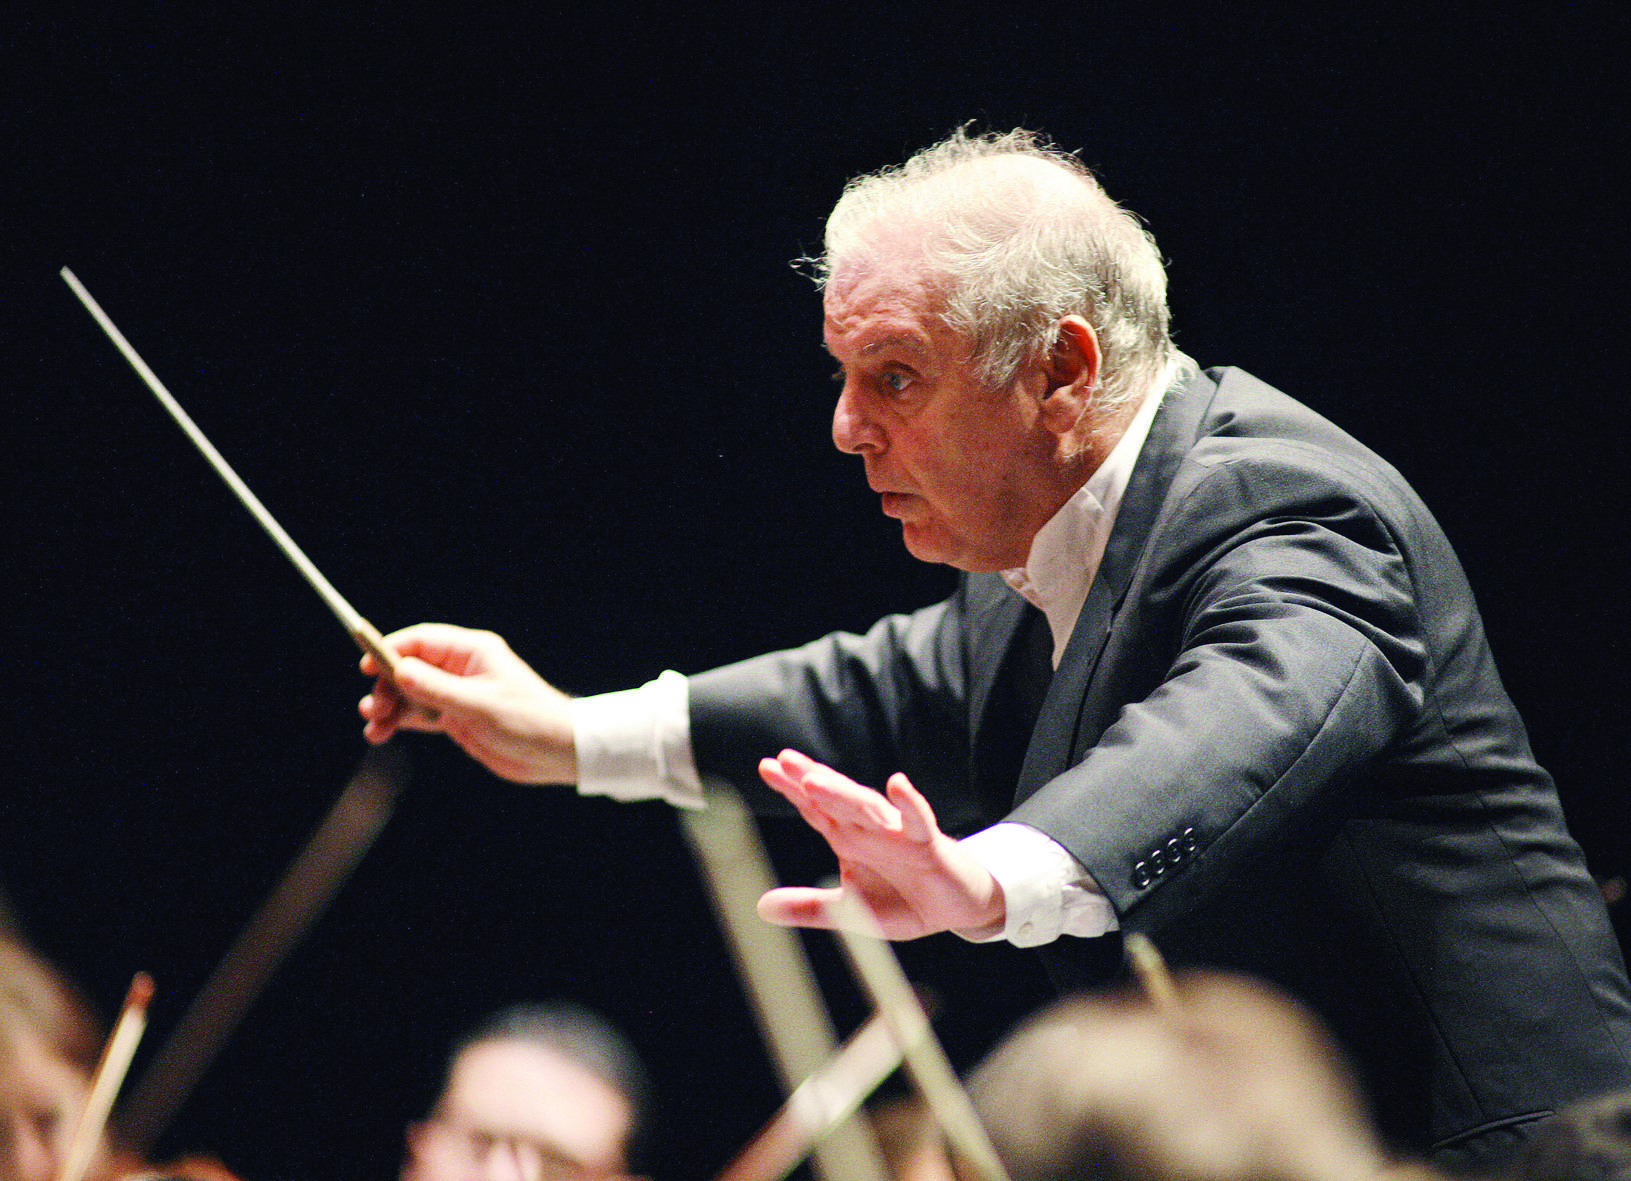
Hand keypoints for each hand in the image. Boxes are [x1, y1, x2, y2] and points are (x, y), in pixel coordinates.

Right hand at [358, 623, 576, 783]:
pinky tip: (382, 733)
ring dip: (389, 707)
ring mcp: (457, 694)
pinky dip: (400, 722)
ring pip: (410, 694)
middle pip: (410, 668)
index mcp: (473, 652)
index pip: (422, 641)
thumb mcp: (479, 705)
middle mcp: (462, 669)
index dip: (391, 650)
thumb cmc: (528, 720)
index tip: (366, 666)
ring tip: (373, 725)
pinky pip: (419, 715)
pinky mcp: (456, 718)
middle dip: (386, 685)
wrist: (556, 752)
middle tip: (373, 708)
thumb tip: (399, 671)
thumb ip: (437, 689)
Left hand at [755, 750, 1004, 939]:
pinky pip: (918, 821)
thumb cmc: (905, 900)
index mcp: (849, 839)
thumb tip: (762, 906)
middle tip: (783, 760)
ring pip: (868, 808)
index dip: (792, 789)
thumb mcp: (851, 912)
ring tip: (816, 779)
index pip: (816, 810)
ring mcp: (899, 834)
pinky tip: (898, 786)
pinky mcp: (929, 845)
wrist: (957, 909)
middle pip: (837, 800)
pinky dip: (909, 804)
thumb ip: (811, 906)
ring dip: (843, 793)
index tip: (766, 767)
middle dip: (811, 779)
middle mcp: (870, 830)